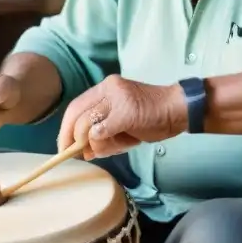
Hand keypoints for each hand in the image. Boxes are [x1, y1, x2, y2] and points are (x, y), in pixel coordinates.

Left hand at [57, 74, 187, 159]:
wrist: (178, 109)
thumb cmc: (152, 117)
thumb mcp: (122, 121)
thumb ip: (102, 131)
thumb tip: (82, 150)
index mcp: (105, 88)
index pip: (76, 107)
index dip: (65, 129)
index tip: (63, 147)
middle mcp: (107, 88)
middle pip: (76, 115)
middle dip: (72, 139)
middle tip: (79, 155)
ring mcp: (116, 99)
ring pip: (88, 126)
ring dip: (97, 145)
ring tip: (118, 146)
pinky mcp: (125, 113)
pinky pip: (102, 132)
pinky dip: (104, 142)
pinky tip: (120, 142)